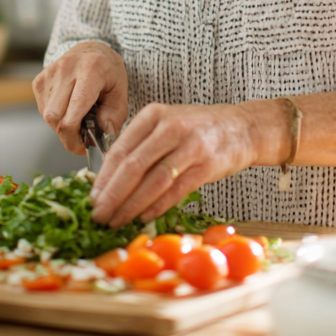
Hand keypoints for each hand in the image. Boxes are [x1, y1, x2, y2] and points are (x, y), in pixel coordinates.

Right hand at [33, 42, 128, 154]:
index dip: (76, 137)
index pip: (74, 111)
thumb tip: (101, 136)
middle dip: (68, 135)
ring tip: (78, 118)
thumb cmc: (108, 72)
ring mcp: (50, 73)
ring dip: (62, 125)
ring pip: (47, 115)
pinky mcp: (39, 80)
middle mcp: (67, 68)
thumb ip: (114, 115)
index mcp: (91, 69)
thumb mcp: (121, 91)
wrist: (92, 50)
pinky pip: (43, 109)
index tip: (85, 147)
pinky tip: (68, 109)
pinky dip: (55, 117)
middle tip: (82, 138)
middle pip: (55, 117)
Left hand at [89, 101, 277, 226]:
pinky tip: (144, 217)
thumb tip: (109, 181)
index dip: (104, 177)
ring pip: (153, 181)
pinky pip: (176, 190)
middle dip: (112, 195)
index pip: (121, 149)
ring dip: (132, 205)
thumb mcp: (167, 124)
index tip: (91, 198)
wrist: (243, 127)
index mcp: (154, 115)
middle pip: (133, 166)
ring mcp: (190, 146)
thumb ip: (141, 146)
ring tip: (117, 220)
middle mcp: (171, 127)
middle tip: (99, 214)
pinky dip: (158, 206)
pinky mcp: (207, 165)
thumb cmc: (199, 129)